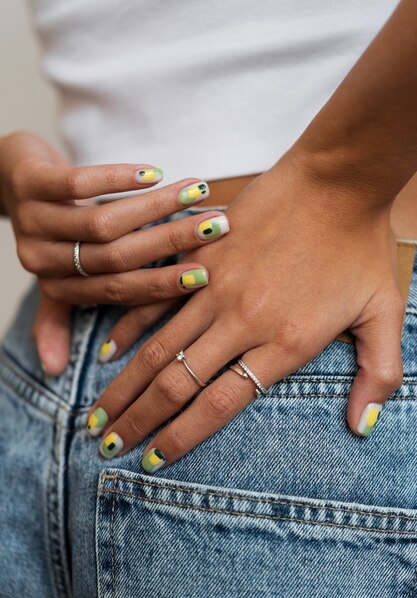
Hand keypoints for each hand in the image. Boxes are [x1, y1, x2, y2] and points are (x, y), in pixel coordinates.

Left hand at [0, 131, 228, 372]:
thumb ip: (61, 317)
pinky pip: (78, 183)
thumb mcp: (56, 276)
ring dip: (154, 207)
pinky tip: (153, 173)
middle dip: (170, 243)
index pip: (119, 292)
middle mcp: (44, 260)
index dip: (161, 285)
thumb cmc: (49, 229)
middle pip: (116, 258)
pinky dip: (117, 179)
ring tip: (195, 191)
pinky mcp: (28, 182)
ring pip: (103, 222)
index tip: (206, 275)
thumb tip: (54, 372)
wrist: (4, 178)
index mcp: (60, 286)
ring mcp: (33, 221)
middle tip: (214, 227)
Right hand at [86, 152, 403, 466]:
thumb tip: (365, 427)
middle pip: (177, 384)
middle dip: (138, 422)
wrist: (337, 179)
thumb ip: (378, 374)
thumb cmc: (361, 246)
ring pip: (157, 348)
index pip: (219, 405)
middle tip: (107, 447)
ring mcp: (216, 287)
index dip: (181, 437)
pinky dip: (128, 327)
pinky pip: (154, 298)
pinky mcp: (203, 258)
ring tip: (95, 416)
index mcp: (285, 343)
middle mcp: (242, 321)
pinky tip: (107, 352)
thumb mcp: (386, 312)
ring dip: (123, 387)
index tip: (151, 460)